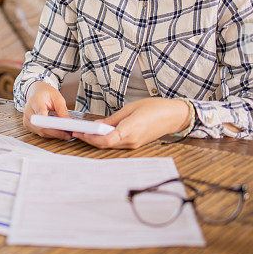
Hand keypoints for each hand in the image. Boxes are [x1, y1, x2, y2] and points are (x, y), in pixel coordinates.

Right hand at [23, 81, 71, 139]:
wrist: (36, 92)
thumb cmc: (46, 93)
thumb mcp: (57, 97)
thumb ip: (62, 109)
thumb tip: (67, 121)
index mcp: (35, 100)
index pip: (40, 112)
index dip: (47, 121)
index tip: (56, 125)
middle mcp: (28, 111)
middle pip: (41, 126)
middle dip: (56, 132)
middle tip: (68, 133)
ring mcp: (26, 119)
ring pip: (41, 132)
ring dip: (54, 134)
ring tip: (66, 133)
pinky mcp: (28, 125)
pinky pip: (39, 133)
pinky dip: (49, 134)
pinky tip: (57, 132)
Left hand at [73, 98, 189, 148]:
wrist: (174, 116)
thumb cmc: (156, 108)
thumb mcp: (131, 108)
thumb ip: (113, 119)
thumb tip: (97, 125)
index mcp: (130, 130)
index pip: (105, 140)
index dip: (90, 138)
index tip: (79, 132)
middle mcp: (131, 141)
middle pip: (105, 144)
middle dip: (90, 139)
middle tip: (78, 131)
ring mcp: (134, 144)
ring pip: (111, 145)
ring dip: (98, 140)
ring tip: (87, 131)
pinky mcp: (136, 144)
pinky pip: (118, 143)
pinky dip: (108, 139)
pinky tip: (101, 133)